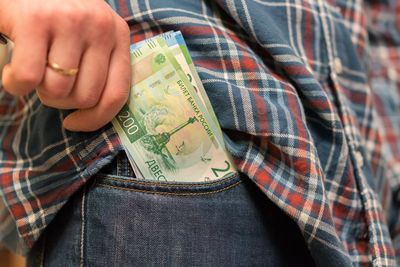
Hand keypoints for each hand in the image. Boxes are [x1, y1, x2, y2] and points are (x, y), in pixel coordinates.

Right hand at [0, 0, 130, 130]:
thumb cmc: (58, 15)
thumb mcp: (91, 34)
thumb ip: (100, 63)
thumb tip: (93, 113)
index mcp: (118, 34)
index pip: (117, 93)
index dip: (96, 119)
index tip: (74, 123)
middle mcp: (100, 27)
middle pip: (86, 97)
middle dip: (62, 102)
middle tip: (48, 83)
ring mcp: (70, 22)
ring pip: (58, 91)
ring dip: (39, 92)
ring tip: (33, 72)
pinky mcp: (35, 20)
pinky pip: (28, 78)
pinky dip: (15, 85)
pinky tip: (12, 72)